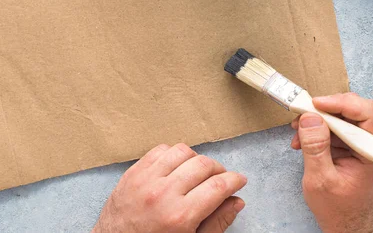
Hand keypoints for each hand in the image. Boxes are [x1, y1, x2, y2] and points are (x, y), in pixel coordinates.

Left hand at [92, 143, 246, 232]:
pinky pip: (159, 150)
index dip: (235, 180)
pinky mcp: (132, 172)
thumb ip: (216, 223)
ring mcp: (145, 179)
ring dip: (196, 159)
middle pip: (202, 165)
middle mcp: (163, 193)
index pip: (218, 186)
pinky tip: (177, 167)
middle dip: (219, 169)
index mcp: (180, 216)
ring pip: (181, 151)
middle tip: (222, 178)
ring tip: (199, 172)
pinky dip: (173, 154)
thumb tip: (236, 200)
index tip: (240, 180)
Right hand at [290, 93, 372, 232]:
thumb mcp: (320, 179)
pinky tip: (303, 141)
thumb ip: (316, 147)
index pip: (369, 114)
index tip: (316, 104)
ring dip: (317, 120)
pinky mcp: (355, 144)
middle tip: (302, 115)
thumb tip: (310, 117)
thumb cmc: (338, 207)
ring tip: (297, 133)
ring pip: (343, 115)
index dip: (342, 103)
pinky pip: (337, 126)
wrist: (346, 222)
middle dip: (325, 109)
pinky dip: (318, 129)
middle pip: (356, 109)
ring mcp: (366, 143)